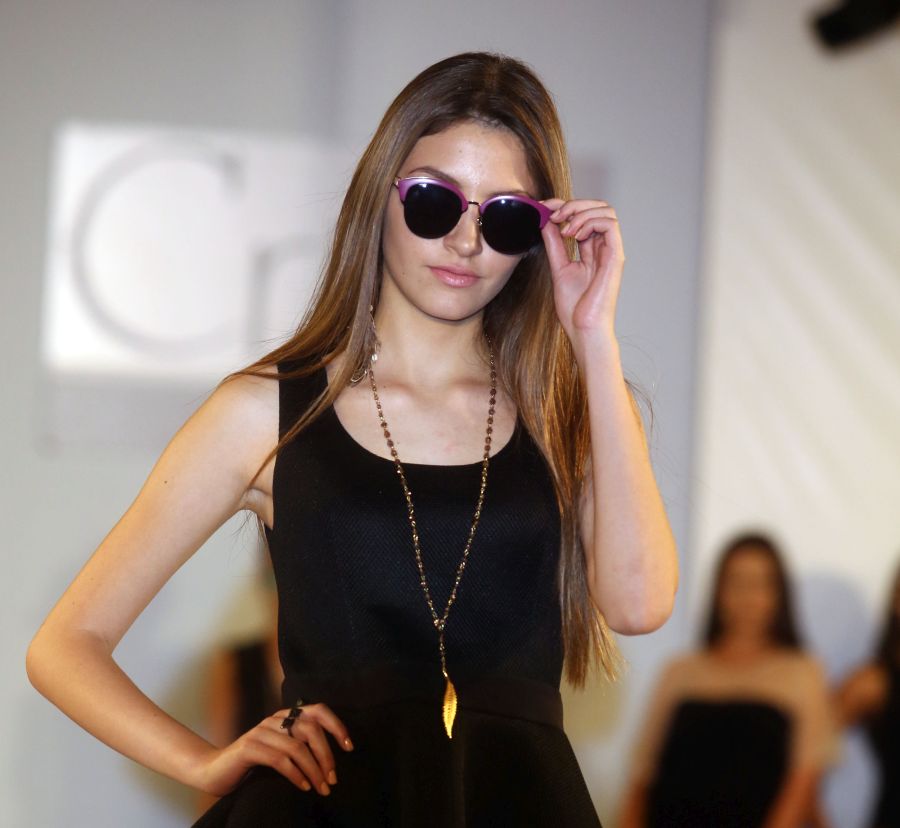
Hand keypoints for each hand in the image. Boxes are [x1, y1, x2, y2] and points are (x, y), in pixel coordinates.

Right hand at [191, 703, 353, 797]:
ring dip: (314, 770)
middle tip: (333, 779)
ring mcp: (261, 731)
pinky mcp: (249, 748)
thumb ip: (300, 746)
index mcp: (286, 716)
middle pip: (311, 730)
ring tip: (322, 788)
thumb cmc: (254, 764)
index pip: (319, 710)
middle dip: (326, 756)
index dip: (337, 726)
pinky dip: (296, 774)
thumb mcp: (282, 751)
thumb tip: (332, 759)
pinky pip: (280, 760)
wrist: (215, 771)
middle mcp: (275, 719)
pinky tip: (304, 786)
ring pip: (297, 746)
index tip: (349, 747)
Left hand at [540, 197, 624, 354]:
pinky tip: (575, 235)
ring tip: (565, 229)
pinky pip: (610, 224)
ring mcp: (611, 251)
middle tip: (555, 215)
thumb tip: (546, 221)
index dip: (566, 206)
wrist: (583, 328)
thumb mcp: (558, 267)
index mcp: (591, 250)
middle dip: (574, 204)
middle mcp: (603, 248)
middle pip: (598, 207)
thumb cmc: (574, 307)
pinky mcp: (616, 257)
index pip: (585, 215)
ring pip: (606, 211)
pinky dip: (590, 222)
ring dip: (581, 212)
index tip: (545, 208)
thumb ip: (555, 244)